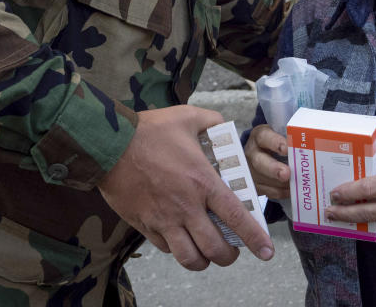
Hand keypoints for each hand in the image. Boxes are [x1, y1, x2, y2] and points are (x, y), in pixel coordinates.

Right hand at [97, 105, 273, 270]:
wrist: (108, 145)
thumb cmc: (148, 131)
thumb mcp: (186, 116)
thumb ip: (212, 121)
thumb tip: (223, 125)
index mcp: (202, 182)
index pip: (236, 218)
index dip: (255, 238)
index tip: (267, 251)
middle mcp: (186, 207)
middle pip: (215, 248)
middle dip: (229, 256)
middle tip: (233, 251)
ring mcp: (164, 219)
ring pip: (190, 258)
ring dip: (204, 260)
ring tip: (208, 253)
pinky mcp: (145, 225)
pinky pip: (166, 249)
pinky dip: (178, 250)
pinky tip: (181, 240)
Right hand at [244, 124, 289, 199]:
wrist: (259, 153)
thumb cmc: (275, 142)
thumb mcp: (279, 134)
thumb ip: (290, 137)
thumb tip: (312, 141)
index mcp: (259, 137)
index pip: (264, 137)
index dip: (275, 143)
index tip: (286, 148)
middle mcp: (253, 154)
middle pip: (260, 162)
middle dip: (274, 169)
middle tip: (286, 173)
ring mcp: (252, 171)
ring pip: (265, 180)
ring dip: (282, 183)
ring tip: (296, 183)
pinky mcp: (255, 186)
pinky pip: (270, 192)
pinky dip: (283, 192)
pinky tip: (293, 190)